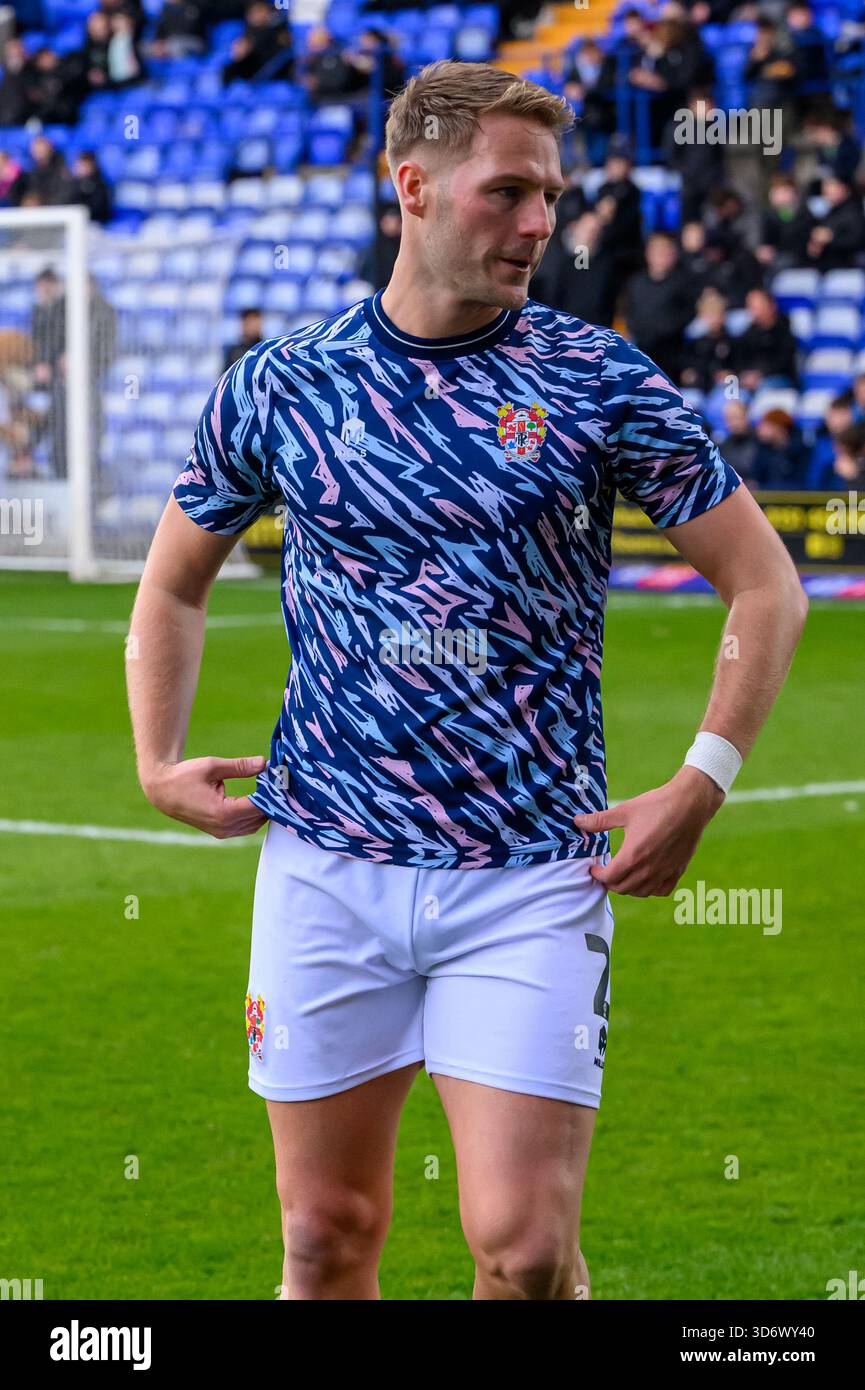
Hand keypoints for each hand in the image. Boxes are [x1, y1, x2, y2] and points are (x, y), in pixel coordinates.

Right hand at [142, 755, 268, 838]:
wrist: (162, 791)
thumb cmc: (184, 776)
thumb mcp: (212, 766)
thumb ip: (240, 766)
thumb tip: (265, 763)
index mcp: (223, 812)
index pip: (260, 806)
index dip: (273, 792)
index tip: (280, 778)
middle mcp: (224, 827)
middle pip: (261, 816)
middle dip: (271, 800)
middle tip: (279, 781)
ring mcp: (222, 833)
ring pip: (255, 824)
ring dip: (264, 809)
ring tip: (270, 789)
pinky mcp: (221, 832)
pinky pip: (246, 827)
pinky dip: (255, 815)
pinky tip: (259, 798)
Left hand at [572, 765, 724, 895]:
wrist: (690, 804)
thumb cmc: (657, 805)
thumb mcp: (624, 811)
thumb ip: (599, 821)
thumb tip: (577, 821)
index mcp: (632, 856)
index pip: (608, 878)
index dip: (597, 875)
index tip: (594, 868)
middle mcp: (648, 869)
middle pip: (622, 888)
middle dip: (610, 882)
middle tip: (606, 872)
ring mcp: (665, 872)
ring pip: (640, 892)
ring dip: (628, 887)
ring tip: (623, 875)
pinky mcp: (678, 870)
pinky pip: (662, 890)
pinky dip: (651, 889)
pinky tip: (646, 878)